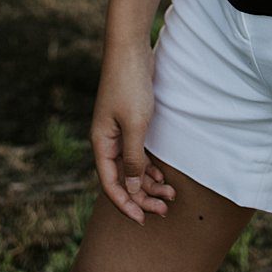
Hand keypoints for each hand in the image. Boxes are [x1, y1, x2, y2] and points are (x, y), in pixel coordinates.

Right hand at [90, 49, 176, 222]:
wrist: (130, 51)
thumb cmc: (130, 85)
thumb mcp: (135, 125)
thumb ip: (132, 158)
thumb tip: (129, 187)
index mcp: (101, 143)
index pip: (109, 184)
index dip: (125, 205)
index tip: (142, 220)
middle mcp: (107, 141)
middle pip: (121, 180)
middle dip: (141, 198)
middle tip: (164, 211)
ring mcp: (118, 133)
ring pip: (131, 169)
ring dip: (148, 185)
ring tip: (170, 196)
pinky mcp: (130, 124)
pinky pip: (137, 155)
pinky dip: (149, 168)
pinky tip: (163, 177)